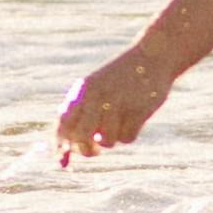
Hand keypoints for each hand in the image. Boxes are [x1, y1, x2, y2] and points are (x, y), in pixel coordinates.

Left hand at [55, 49, 171, 163]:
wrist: (152, 56)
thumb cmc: (120, 76)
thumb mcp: (95, 86)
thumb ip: (79, 111)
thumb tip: (65, 147)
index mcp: (83, 90)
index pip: (64, 123)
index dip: (60, 143)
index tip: (63, 156)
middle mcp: (98, 97)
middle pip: (82, 137)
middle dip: (86, 150)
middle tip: (95, 149)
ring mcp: (119, 104)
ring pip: (107, 141)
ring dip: (112, 139)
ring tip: (119, 124)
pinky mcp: (138, 111)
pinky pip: (127, 138)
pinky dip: (129, 135)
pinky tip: (133, 120)